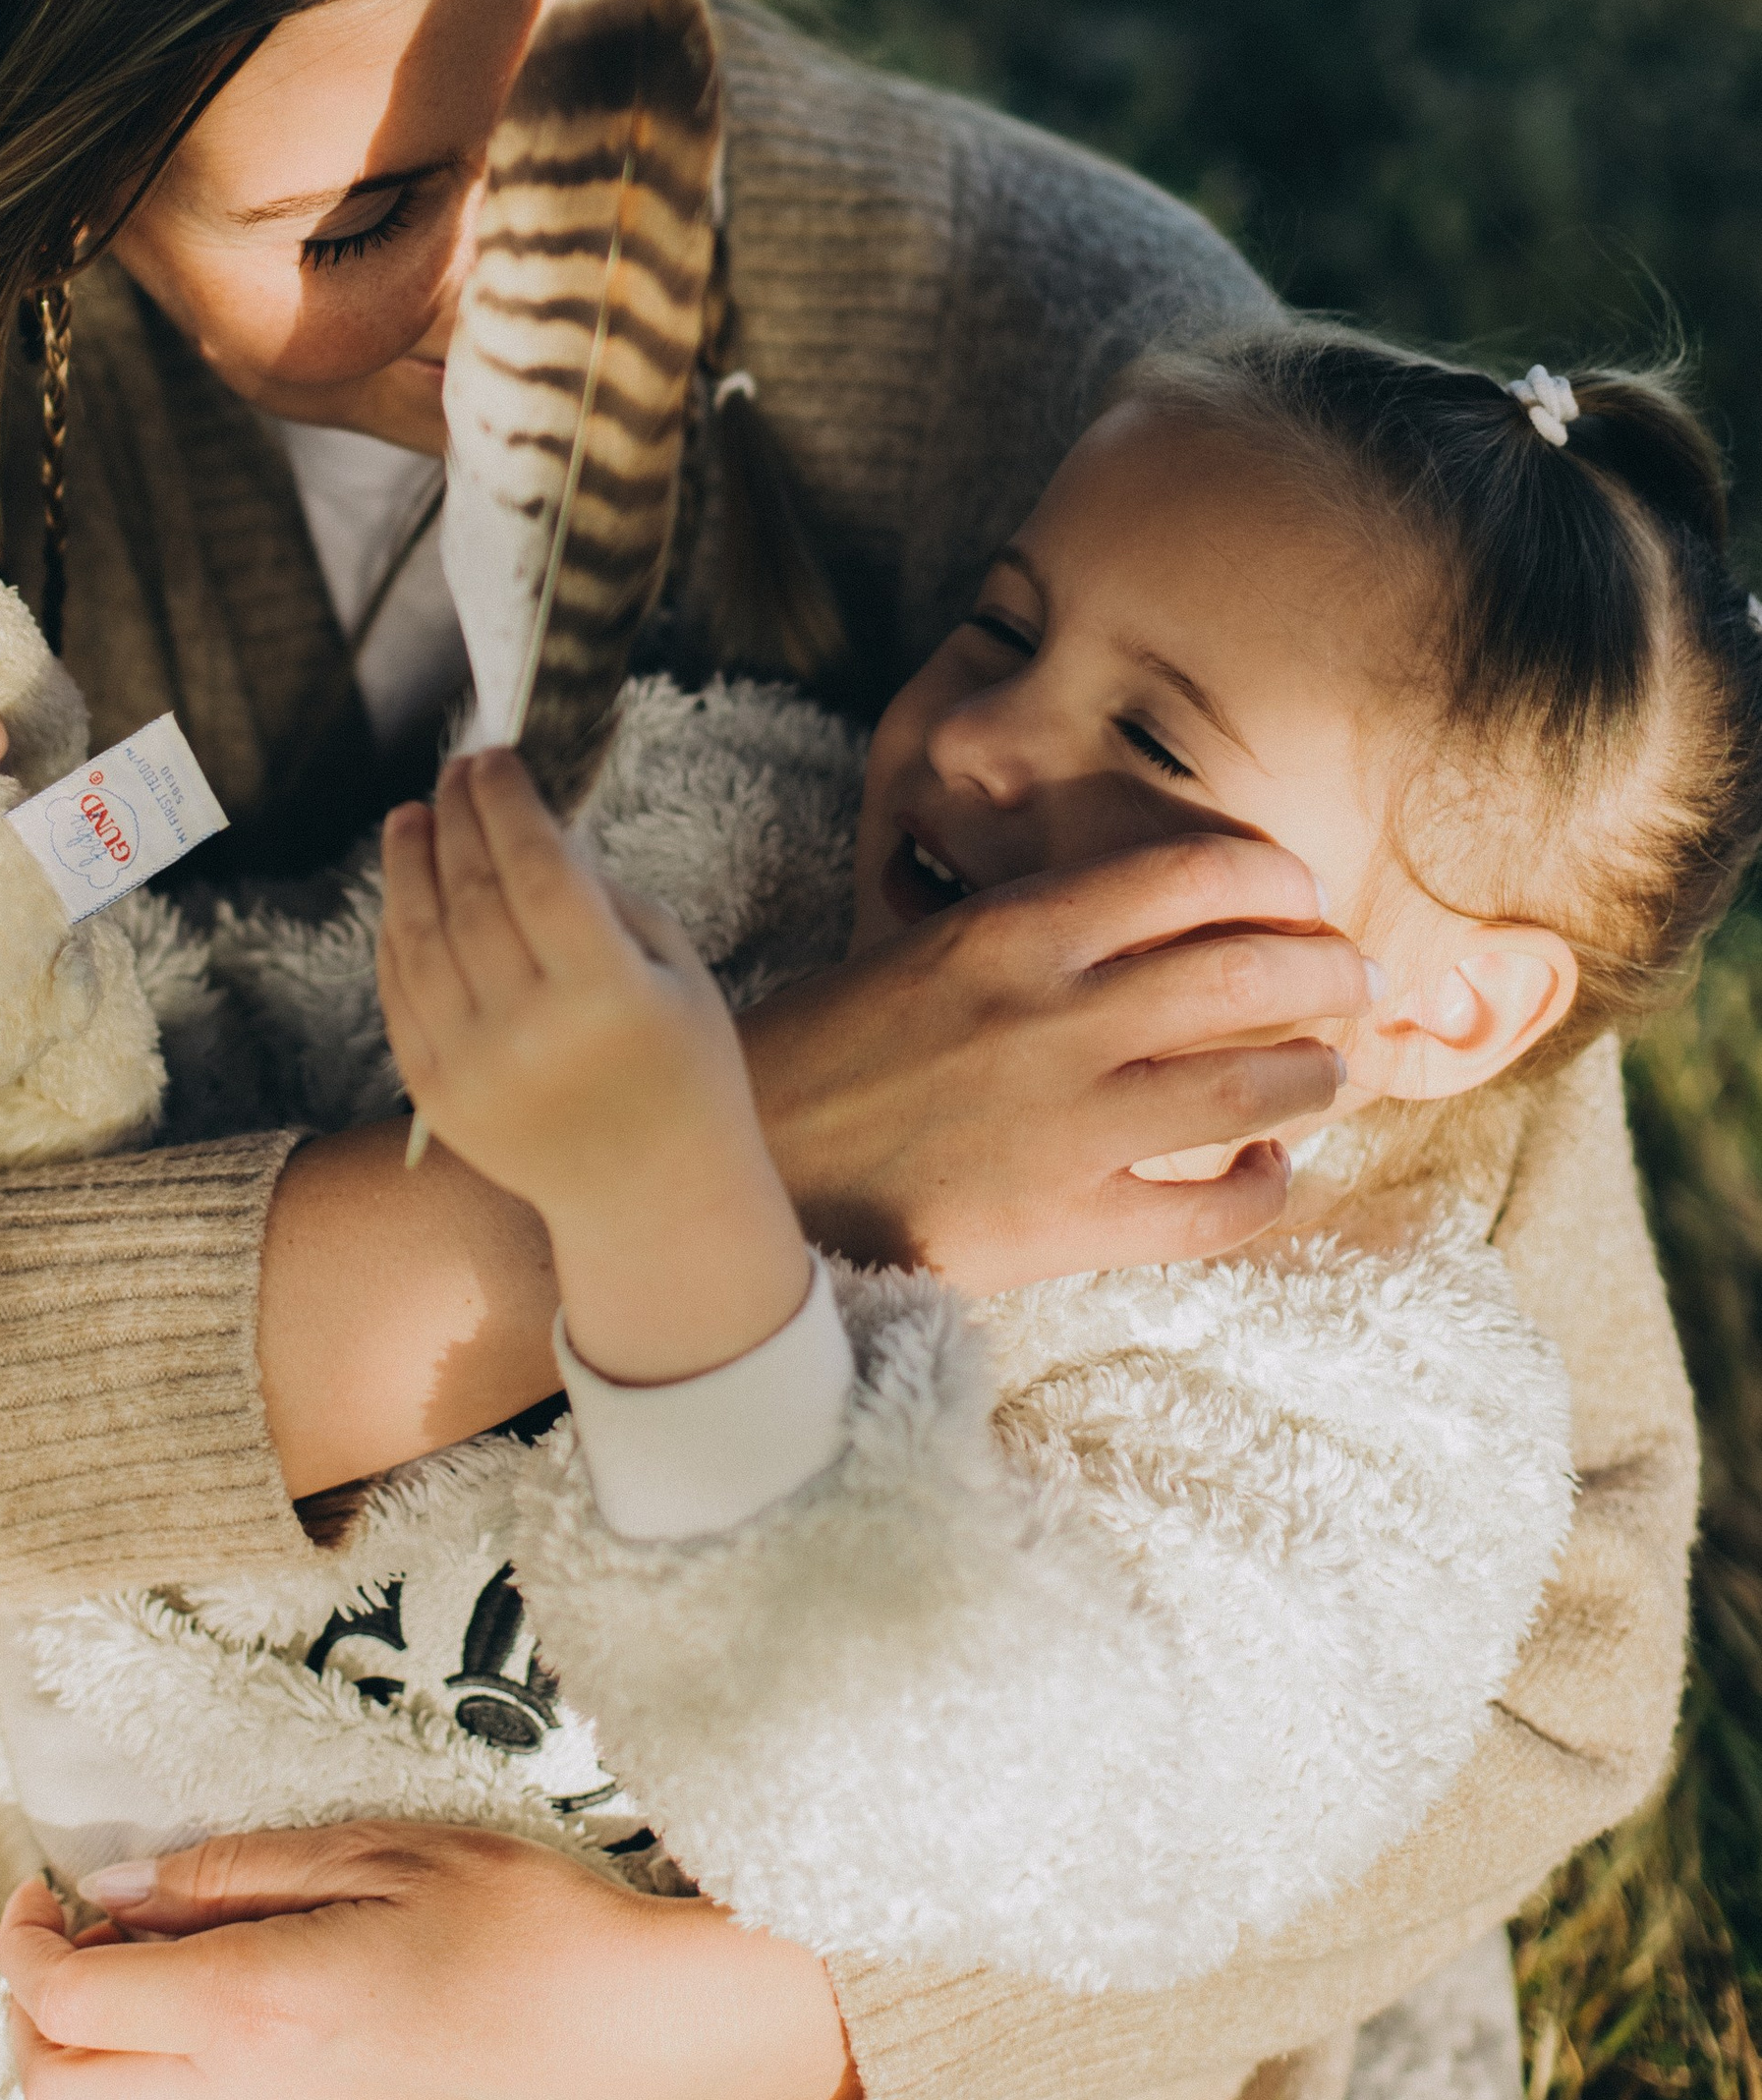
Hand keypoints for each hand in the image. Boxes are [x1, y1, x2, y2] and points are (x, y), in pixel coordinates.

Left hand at [0, 1824, 856, 2099]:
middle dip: (38, 2016)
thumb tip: (129, 1888)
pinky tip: (260, 2054)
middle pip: (62, 2094)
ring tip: (186, 1982)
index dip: (24, 1941)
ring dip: (123, 2063)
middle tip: (78, 1942)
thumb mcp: (378, 1848)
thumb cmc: (525, 1925)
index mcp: (250, 2005)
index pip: (65, 1999)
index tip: (43, 1892)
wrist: (636, 2039)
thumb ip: (234, 1871)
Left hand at [379, 750, 808, 1380]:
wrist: (653, 1199)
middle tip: (455, 771)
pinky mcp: (436, 1097)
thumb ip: (600, 894)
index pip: (537, 869)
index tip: (493, 756)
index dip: (507, 803)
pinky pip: (400, 993)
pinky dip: (396, 933)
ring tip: (412, 817)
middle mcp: (531, 1034)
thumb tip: (524, 820)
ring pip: (420, 939)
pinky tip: (407, 890)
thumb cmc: (681, 1064)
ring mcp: (474, 1069)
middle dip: (458, 818)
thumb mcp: (674, 968)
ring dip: (409, 866)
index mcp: (607, 996)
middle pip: (471, 895)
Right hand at [743, 834, 1367, 1287]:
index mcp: (1010, 935)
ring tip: (1336, 1070)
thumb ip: (1025, 939)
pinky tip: (1268, 1171)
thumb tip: (1140, 928)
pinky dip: (1264, 1186)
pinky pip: (1213, 1208)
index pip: (1186, 875)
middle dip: (1330, 969)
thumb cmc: (820, 1058)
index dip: (1272, 878)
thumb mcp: (916, 957)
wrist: (738, 1174)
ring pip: (1256, 1084)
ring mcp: (1068, 1124)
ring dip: (1320, 1073)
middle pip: (1250, 969)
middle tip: (1361, 978)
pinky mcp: (1067, 1224)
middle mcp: (1054, 1018)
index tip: (1305, 891)